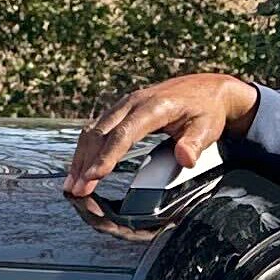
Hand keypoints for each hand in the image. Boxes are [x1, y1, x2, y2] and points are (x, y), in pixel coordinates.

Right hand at [65, 73, 260, 198]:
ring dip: (81, 157)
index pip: (124, 133)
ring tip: (71, 185)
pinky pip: (97, 129)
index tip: (93, 176)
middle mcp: (133, 102)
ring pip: (94, 130)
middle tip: (76, 190)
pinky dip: (86, 149)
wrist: (207, 89)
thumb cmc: (206, 110)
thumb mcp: (207, 127)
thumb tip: (186, 159)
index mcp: (154, 106)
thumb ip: (195, 143)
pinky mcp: (121, 111)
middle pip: (101, 132)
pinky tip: (79, 168)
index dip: (107, 156)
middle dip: (86, 162)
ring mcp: (124, 105)